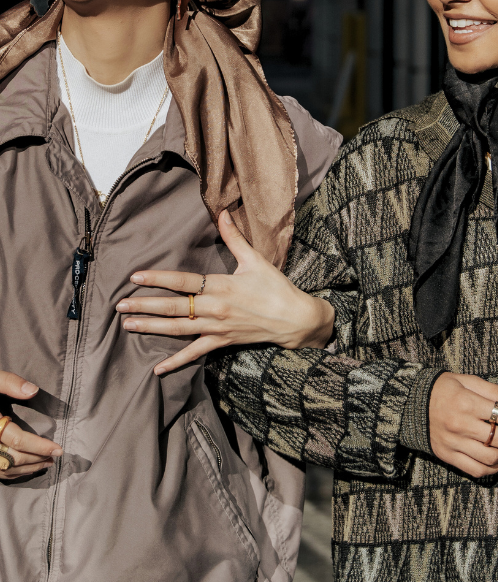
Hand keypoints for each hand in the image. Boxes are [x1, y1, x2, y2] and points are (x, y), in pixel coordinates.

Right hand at [0, 371, 61, 478]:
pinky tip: (26, 468)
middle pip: (12, 458)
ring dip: (27, 469)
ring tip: (47, 463)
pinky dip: (13, 473)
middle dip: (36, 459)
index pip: (17, 440)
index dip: (39, 446)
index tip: (58, 449)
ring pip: (4, 469)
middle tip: (56, 456)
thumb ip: (10, 383)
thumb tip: (33, 391)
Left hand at [117, 209, 334, 374]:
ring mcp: (217, 328)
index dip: (158, 279)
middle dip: (144, 306)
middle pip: (173, 307)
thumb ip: (233, 237)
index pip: (183, 282)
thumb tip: (221, 212)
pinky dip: (176, 361)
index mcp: (221, 286)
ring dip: (151, 328)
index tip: (135, 277)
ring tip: (128, 325)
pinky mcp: (221, 342)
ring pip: (178, 330)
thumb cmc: (276, 287)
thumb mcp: (255, 259)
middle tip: (119, 306)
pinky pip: (195, 354)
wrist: (294, 320)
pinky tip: (157, 368)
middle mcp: (215, 309)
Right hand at [429, 372, 497, 477]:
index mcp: (466, 402)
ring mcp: (454, 443)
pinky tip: (496, 459)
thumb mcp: (468, 381)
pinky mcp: (447, 456)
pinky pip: (476, 470)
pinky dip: (492, 468)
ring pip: (492, 458)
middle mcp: (460, 425)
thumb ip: (496, 392)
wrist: (410, 403)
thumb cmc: (442, 388)